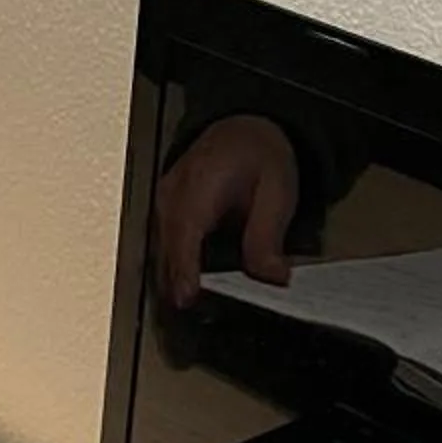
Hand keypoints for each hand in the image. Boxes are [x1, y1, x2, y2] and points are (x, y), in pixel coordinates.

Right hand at [155, 114, 300, 309]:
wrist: (245, 129)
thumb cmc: (258, 153)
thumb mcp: (277, 192)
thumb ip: (268, 237)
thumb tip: (271, 276)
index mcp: (198, 186)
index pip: (184, 236)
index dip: (184, 271)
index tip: (187, 299)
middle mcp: (172, 197)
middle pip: (168, 254)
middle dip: (183, 286)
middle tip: (209, 312)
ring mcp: (164, 206)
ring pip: (164, 256)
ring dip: (181, 280)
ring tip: (206, 300)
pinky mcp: (165, 214)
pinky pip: (167, 249)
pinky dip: (181, 268)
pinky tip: (200, 281)